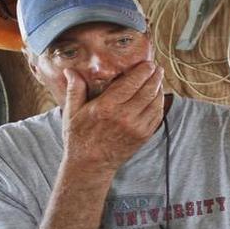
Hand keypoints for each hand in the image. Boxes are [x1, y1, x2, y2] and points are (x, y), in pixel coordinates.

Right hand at [60, 60, 164, 175]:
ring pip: (155, 103)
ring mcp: (137, 128)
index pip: (131, 83)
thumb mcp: (72, 112)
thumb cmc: (79, 137)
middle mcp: (125, 117)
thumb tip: (70, 70)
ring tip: (158, 79)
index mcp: (106, 107)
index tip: (148, 64)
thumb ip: (74, 89)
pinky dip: (159, 104)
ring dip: (159, 89)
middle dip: (154, 77)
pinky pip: (157, 116)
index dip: (142, 71)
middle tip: (157, 68)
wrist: (90, 165)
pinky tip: (157, 97)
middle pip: (147, 90)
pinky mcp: (143, 136)